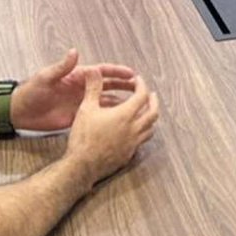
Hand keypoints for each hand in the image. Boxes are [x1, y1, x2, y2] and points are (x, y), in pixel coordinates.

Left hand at [11, 50, 138, 131]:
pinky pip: (98, 114)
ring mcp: (82, 102)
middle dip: (125, 85)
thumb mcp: (46, 77)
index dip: (117, 72)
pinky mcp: (79, 116)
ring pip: (106, 100)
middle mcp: (83, 88)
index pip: (102, 72)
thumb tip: (75, 51)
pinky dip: (110, 115)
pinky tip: (121, 119)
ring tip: (136, 105)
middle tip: (141, 89)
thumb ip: (62, 67)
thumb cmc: (31, 92)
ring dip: (121, 101)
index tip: (132, 74)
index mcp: (77, 76)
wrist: (20, 112)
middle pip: (109, 85)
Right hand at [63, 69, 159, 184]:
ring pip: (150, 129)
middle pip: (153, 112)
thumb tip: (93, 69)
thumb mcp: (86, 108)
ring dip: (151, 118)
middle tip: (151, 95)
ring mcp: (133, 144)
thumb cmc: (83, 136)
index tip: (138, 80)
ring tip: (146, 112)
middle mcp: (134, 129)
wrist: (82, 166)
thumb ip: (93, 88)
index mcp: (125, 115)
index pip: (142, 95)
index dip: (142, 85)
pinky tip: (134, 131)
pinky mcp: (128, 155)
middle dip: (154, 101)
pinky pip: (141, 142)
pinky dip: (142, 133)